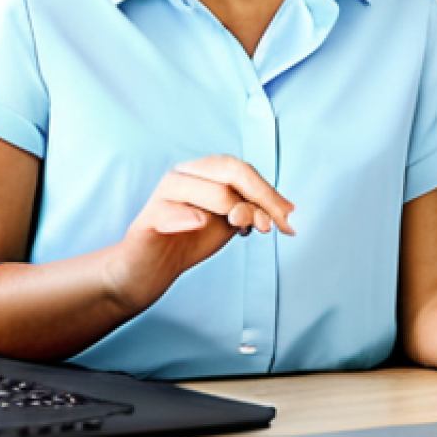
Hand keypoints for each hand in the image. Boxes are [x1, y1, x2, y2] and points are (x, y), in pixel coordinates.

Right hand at [107, 155, 294, 314]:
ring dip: (237, 212)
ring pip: (213, 192)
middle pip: (229, 170)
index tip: (288, 215)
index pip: (241, 168)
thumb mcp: (228, 223)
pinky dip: (190, 217)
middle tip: (272, 224)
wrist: (152, 267)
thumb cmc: (190, 240)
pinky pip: (174, 213)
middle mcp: (182, 175)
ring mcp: (164, 195)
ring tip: (243, 230)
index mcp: (201, 171)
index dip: (268, 191)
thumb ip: (250, 212)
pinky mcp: (149, 220)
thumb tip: (282, 212)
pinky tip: (199, 224)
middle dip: (260, 197)